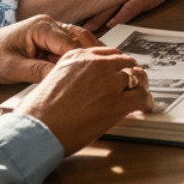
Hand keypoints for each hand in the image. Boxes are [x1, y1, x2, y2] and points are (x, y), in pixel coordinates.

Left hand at [0, 15, 99, 84]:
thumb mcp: (13, 68)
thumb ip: (39, 71)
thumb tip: (62, 77)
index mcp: (41, 27)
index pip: (70, 44)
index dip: (85, 60)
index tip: (98, 74)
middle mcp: (50, 24)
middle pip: (80, 38)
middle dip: (94, 54)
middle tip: (112, 68)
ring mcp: (51, 31)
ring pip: (79, 41)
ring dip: (89, 55)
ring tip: (108, 68)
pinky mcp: (50, 40)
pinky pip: (70, 47)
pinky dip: (80, 57)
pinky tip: (91, 68)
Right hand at [13, 47, 154, 154]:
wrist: (36, 130)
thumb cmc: (38, 113)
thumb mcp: (53, 81)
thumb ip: (74, 77)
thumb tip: (87, 88)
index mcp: (78, 56)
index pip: (108, 54)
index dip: (117, 66)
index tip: (120, 74)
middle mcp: (96, 63)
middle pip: (125, 63)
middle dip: (131, 74)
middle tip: (134, 85)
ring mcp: (108, 81)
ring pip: (137, 78)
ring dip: (140, 87)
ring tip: (141, 96)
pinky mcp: (117, 102)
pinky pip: (142, 97)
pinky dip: (146, 102)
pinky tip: (145, 108)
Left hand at [83, 0, 174, 32]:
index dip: (86, 4)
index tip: (75, 13)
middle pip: (100, 1)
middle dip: (87, 13)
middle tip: (74, 24)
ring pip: (111, 6)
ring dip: (100, 18)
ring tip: (89, 28)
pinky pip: (130, 8)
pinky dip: (120, 17)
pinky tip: (112, 24)